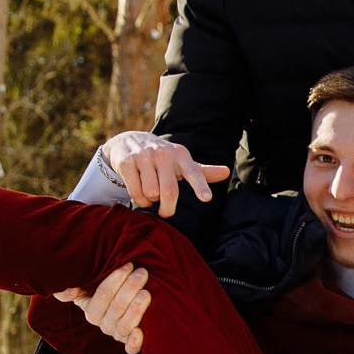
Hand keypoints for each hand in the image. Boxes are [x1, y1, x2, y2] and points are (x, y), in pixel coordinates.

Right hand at [53, 263, 151, 353]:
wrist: (126, 298)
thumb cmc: (109, 286)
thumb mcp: (88, 282)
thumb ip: (72, 285)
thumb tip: (70, 291)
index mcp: (91, 309)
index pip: (101, 295)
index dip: (115, 280)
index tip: (128, 265)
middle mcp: (103, 324)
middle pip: (116, 308)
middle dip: (130, 289)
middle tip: (142, 273)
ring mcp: (116, 334)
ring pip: (125, 325)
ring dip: (136, 309)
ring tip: (146, 293)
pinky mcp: (130, 343)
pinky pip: (130, 348)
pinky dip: (135, 342)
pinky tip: (140, 331)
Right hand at [102, 131, 231, 217]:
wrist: (129, 141)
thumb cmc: (163, 158)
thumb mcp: (182, 162)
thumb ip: (202, 171)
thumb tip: (227, 172)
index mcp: (181, 154)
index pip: (194, 171)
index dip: (200, 186)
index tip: (207, 198)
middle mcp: (163, 153)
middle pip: (169, 191)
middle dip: (168, 208)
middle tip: (166, 213)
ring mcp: (143, 156)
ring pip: (151, 193)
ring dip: (152, 201)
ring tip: (151, 194)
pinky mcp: (127, 162)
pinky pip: (136, 192)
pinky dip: (140, 201)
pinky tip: (141, 197)